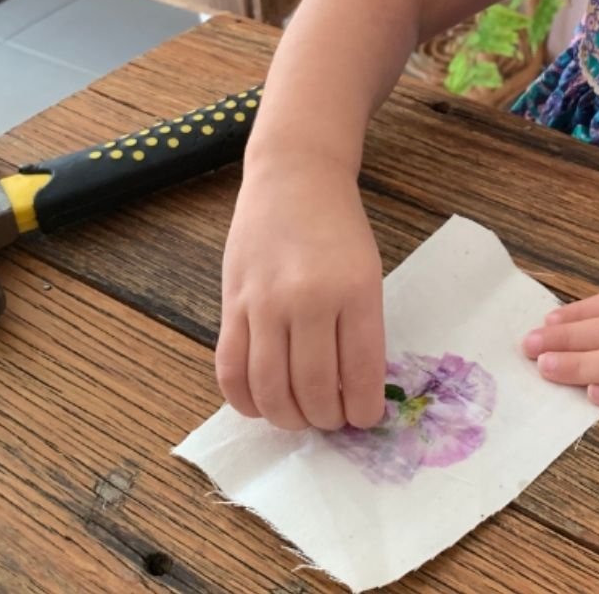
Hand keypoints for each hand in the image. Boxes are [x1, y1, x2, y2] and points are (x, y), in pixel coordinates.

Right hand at [217, 156, 386, 431]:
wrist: (295, 177)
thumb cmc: (340, 226)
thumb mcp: (368, 272)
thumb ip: (359, 327)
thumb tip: (353, 389)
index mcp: (356, 291)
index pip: (361, 371)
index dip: (363, 408)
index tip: (365, 419)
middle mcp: (308, 299)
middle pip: (313, 387)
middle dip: (326, 418)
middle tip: (332, 421)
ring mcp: (264, 303)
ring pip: (270, 387)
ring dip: (287, 417)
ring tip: (300, 419)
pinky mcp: (231, 303)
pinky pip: (230, 368)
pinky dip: (244, 399)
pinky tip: (260, 407)